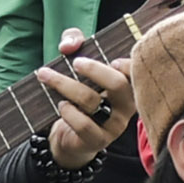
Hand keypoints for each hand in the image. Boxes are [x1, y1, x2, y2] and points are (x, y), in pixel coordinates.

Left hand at [35, 30, 130, 168]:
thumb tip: (68, 45)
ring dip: (66, 85)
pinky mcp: (99, 140)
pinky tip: (61, 105)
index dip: (129, 65)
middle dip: (94, 70)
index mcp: (127, 85)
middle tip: (75, 62)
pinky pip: (83, 124)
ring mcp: (114, 125)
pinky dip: (68, 112)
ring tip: (46, 76)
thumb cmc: (78, 95)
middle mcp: (126, 105)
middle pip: (118, 84)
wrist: (71, 137)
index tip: (113, 60)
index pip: (137, 73)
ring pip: (92, 101)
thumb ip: (74, 42)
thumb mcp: (77, 63)